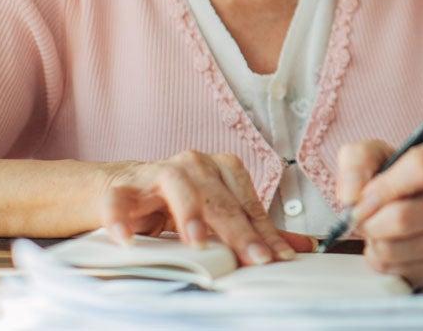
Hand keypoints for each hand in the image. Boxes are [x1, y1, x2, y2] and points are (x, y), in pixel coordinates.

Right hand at [98, 150, 316, 264]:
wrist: (119, 190)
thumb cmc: (176, 203)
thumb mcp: (218, 215)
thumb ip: (255, 230)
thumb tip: (303, 247)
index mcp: (220, 169)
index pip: (247, 203)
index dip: (264, 232)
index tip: (278, 258)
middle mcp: (192, 164)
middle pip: (218, 197)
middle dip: (237, 230)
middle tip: (252, 257)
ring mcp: (155, 172)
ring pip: (176, 184)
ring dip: (188, 212)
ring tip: (197, 241)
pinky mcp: (120, 187)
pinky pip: (119, 199)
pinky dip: (121, 217)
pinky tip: (126, 240)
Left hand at [337, 137, 422, 286]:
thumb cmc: (401, 177)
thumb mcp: (376, 154)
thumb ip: (358, 161)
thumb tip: (351, 197)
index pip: (422, 168)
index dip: (383, 187)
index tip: (363, 197)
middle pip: (404, 217)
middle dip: (369, 221)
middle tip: (362, 217)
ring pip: (396, 248)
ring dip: (373, 241)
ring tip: (377, 229)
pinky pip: (399, 271)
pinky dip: (383, 261)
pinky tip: (390, 244)